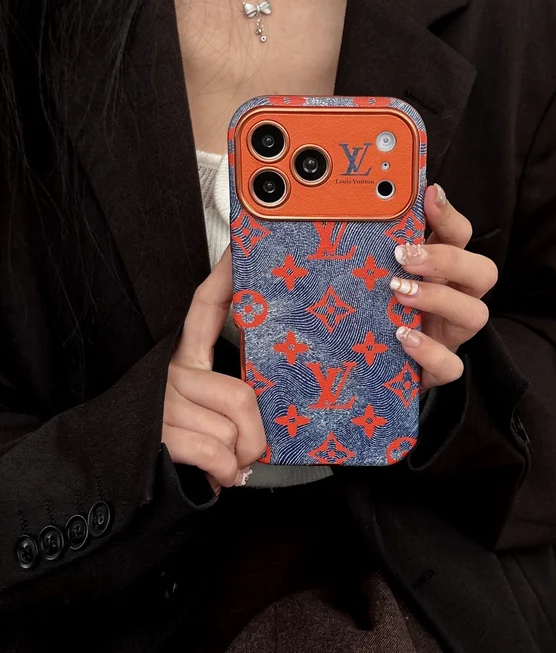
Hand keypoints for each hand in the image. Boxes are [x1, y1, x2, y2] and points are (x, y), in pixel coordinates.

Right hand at [163, 247, 265, 493]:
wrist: (117, 475)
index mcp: (185, 358)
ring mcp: (162, 402)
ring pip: (232, 431)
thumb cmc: (182, 441)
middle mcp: (171, 373)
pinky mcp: (156, 433)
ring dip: (238, 460)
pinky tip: (218, 475)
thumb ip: (234, 396)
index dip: (224, 280)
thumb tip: (269, 410)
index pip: (204, 310)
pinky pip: (215, 454)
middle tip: (252, 450)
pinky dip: (226, 474)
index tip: (239, 250)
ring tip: (226, 464)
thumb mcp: (207, 408)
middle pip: (241, 396)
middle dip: (256, 437)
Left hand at [392, 184, 497, 389]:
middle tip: (404, 256)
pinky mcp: (441, 369)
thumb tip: (359, 211)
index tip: (429, 194)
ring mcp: (452, 335)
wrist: (377, 365)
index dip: (449, 215)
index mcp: (443, 270)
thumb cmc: (381, 310)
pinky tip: (401, 337)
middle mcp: (456, 298)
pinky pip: (452, 366)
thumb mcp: (379, 275)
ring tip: (398, 292)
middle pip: (482, 272)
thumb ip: (378, 250)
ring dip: (438, 299)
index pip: (459, 235)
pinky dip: (429, 351)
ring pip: (476, 315)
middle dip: (447, 260)